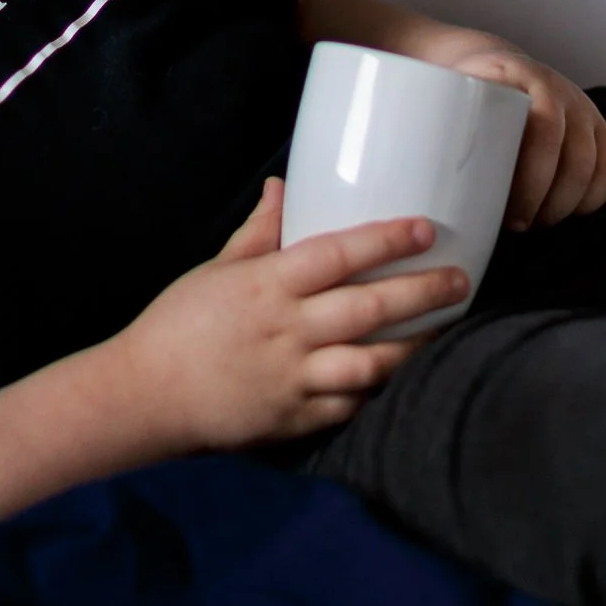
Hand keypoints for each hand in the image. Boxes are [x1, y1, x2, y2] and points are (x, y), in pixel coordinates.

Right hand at [109, 179, 469, 451]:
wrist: (144, 394)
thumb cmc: (177, 324)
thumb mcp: (213, 270)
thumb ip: (257, 233)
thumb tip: (282, 187)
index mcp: (266, 286)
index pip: (337, 255)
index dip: (385, 240)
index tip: (426, 227)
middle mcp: (286, 330)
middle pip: (369, 309)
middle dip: (423, 293)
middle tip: (461, 280)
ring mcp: (293, 378)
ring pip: (372, 364)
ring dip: (416, 348)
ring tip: (448, 332)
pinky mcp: (294, 418)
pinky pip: (350, 406)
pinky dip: (379, 393)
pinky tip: (406, 379)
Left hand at [443, 47, 605, 230]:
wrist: (492, 68)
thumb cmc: (459, 94)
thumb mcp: (443, 98)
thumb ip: (436, 125)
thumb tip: (420, 177)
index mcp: (518, 78)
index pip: (541, 130)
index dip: (531, 180)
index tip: (511, 214)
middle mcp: (559, 88)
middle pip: (573, 155)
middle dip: (549, 202)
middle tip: (519, 226)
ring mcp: (583, 106)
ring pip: (594, 165)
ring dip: (568, 203)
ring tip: (536, 221)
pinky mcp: (598, 125)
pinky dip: (592, 196)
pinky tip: (566, 211)